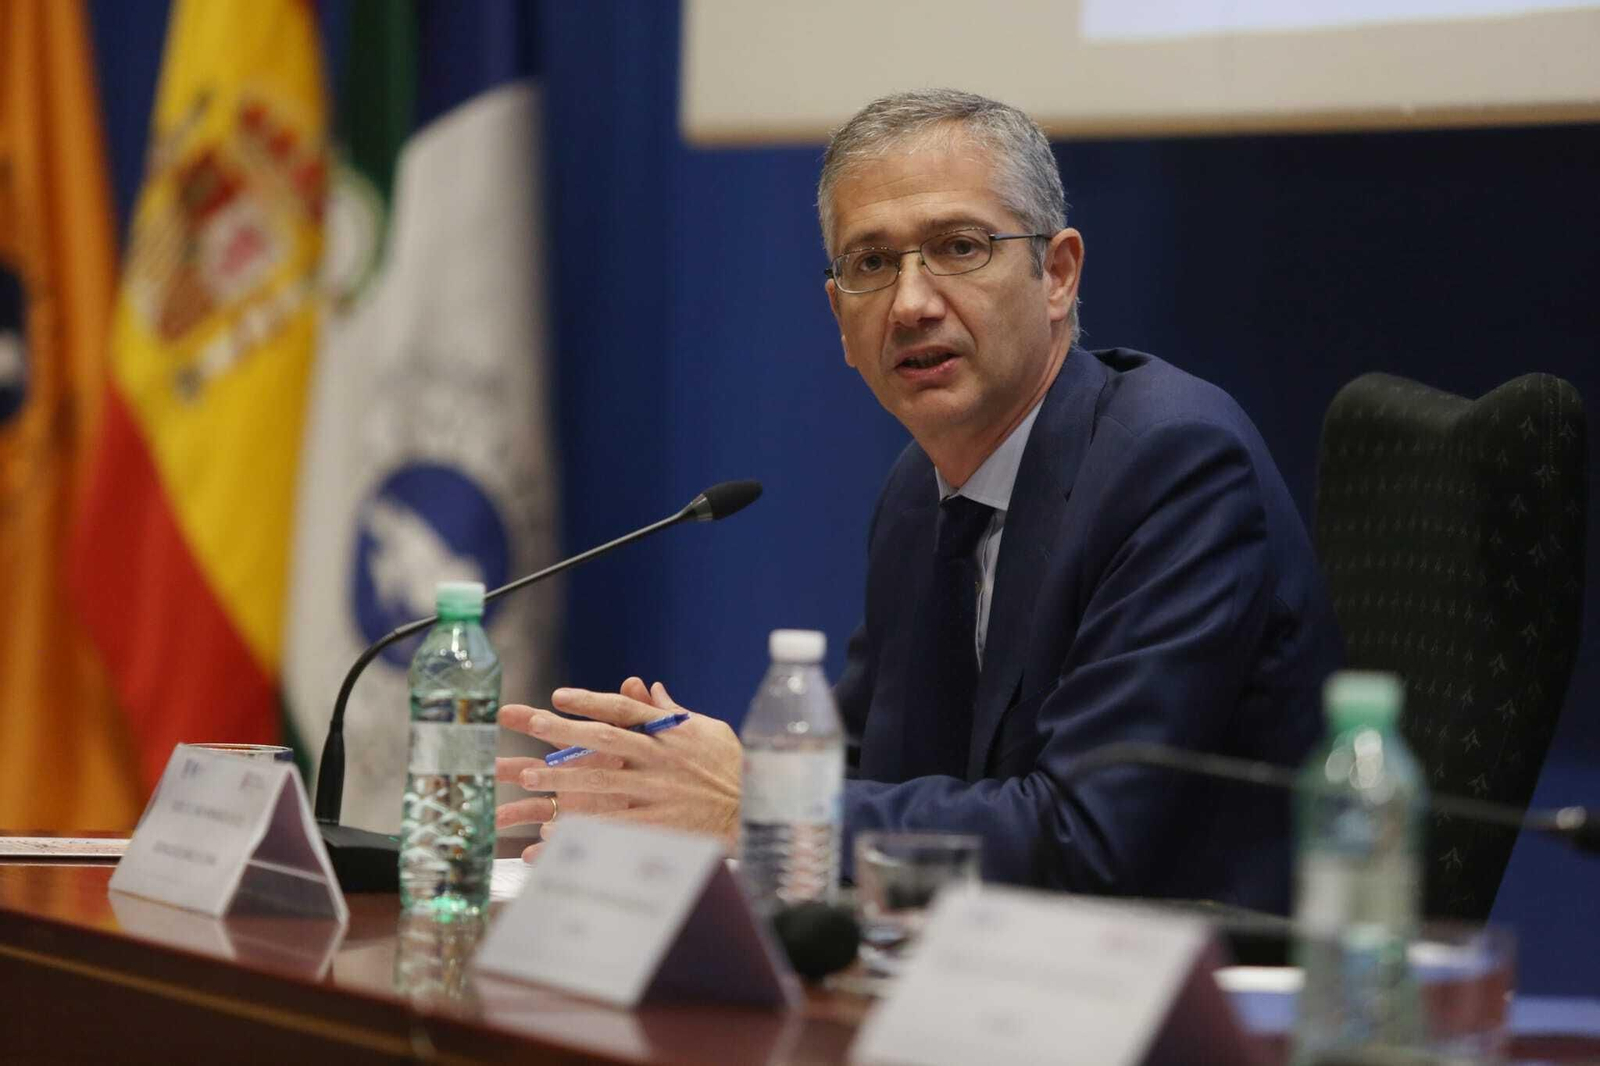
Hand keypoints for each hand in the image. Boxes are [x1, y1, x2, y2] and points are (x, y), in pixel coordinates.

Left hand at [495, 677, 741, 861]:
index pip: (624, 709)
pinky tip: (553, 831)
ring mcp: (658, 791)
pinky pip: (613, 825)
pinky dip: (582, 827)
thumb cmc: (733, 766)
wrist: (756, 809)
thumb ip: (673, 712)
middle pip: (605, 738)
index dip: (589, 701)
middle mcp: (659, 757)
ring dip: (562, 778)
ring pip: (601, 781)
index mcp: (669, 732)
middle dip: (566, 730)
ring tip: (526, 777)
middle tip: (532, 723)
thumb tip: (650, 688)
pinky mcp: (659, 824)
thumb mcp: (707, 730)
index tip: (559, 696)